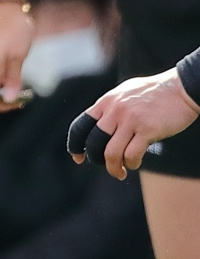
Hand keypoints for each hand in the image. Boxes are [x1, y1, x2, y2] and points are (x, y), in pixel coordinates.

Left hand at [69, 69, 199, 178]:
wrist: (183, 87)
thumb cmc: (155, 92)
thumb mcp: (125, 93)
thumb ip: (110, 107)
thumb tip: (98, 126)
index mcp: (106, 102)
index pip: (80, 127)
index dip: (75, 145)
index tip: (78, 158)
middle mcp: (115, 110)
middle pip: (93, 143)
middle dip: (96, 160)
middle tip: (105, 165)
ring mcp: (131, 120)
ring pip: (111, 153)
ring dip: (113, 168)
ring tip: (119, 172)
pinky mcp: (148, 129)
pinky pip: (131, 154)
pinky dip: (131, 164)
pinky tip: (134, 164)